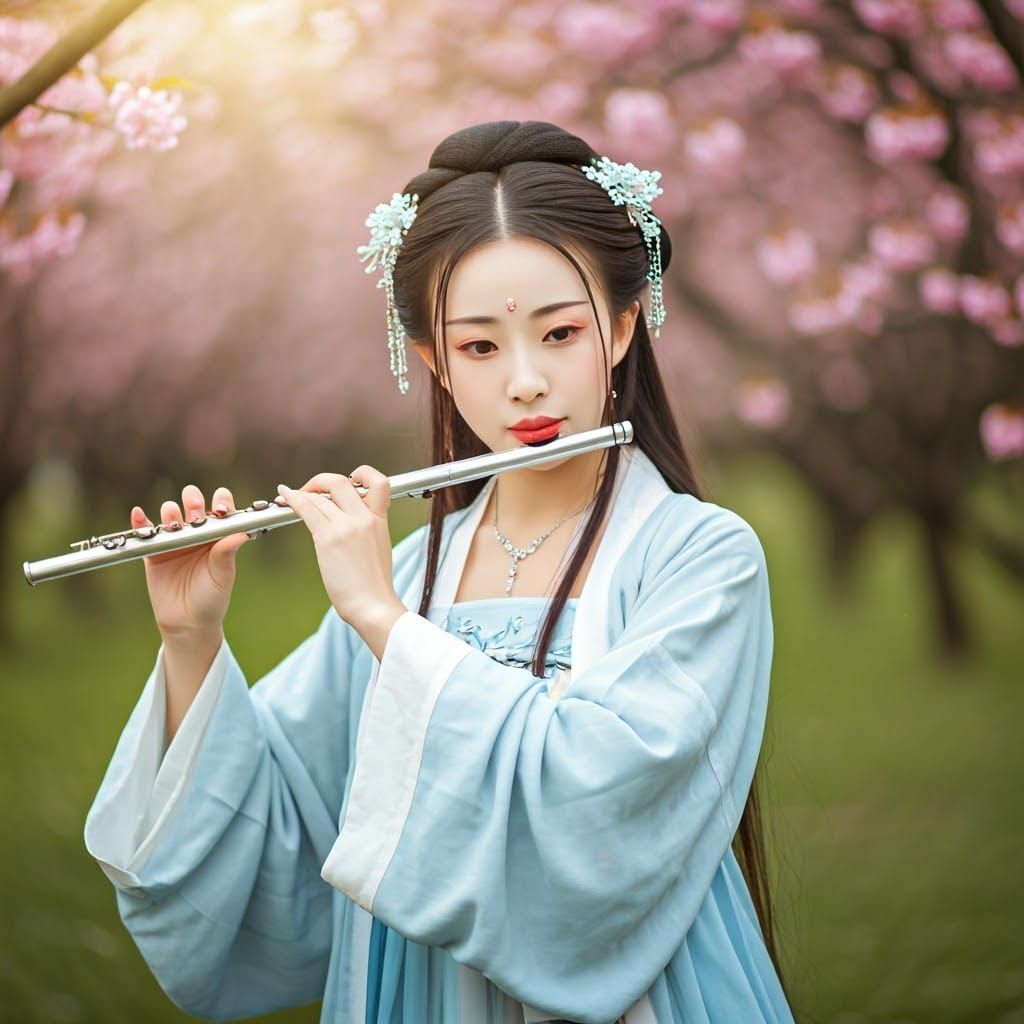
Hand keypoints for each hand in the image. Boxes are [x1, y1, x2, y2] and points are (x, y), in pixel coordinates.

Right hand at [130, 484, 251, 641]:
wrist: (186, 623)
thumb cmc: (211, 599)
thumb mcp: (222, 576)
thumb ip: (226, 553)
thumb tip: (241, 534)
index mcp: (218, 535)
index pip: (222, 509)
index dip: (221, 502)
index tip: (220, 509)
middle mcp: (197, 533)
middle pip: (193, 504)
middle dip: (193, 501)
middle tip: (195, 514)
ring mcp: (175, 540)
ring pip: (170, 513)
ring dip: (170, 512)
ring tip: (172, 523)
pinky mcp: (154, 551)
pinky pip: (145, 531)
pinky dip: (140, 521)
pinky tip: (139, 515)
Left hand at [275, 465, 400, 630]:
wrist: (373, 605)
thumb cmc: (373, 586)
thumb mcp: (379, 549)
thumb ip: (367, 531)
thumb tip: (350, 526)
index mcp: (380, 521)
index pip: (378, 482)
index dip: (361, 474)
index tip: (348, 481)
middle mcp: (364, 518)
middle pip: (341, 482)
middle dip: (321, 481)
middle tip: (311, 490)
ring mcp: (347, 526)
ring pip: (319, 496)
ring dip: (301, 493)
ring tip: (290, 497)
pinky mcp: (329, 538)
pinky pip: (307, 508)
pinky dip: (292, 498)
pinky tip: (284, 496)